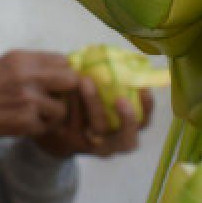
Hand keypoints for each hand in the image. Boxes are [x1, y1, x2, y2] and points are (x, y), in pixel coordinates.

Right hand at [0, 51, 80, 141]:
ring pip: (61, 108)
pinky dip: (38, 128)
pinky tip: (23, 124)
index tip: (56, 81)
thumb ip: (31, 65)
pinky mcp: (25, 121)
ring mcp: (28, 99)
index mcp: (21, 59)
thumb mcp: (3, 65)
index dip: (62, 72)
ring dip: (51, 115)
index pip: (62, 60)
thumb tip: (60, 67)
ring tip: (34, 115)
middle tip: (53, 98)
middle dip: (65, 91)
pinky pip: (47, 126)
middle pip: (70, 80)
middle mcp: (27, 76)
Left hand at [33, 77, 154, 157]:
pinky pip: (74, 123)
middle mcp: (111, 145)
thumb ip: (112, 89)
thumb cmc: (85, 110)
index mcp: (125, 133)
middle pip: (127, 141)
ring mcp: (90, 146)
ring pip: (97, 127)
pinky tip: (66, 86)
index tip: (143, 88)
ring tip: (84, 80)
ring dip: (93, 102)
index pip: (143, 124)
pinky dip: (72, 103)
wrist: (54, 134)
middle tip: (120, 99)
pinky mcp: (68, 142)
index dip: (147, 108)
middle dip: (127, 119)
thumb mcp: (102, 103)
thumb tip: (120, 56)